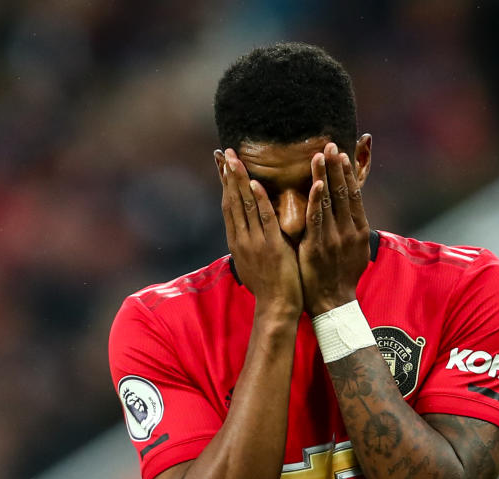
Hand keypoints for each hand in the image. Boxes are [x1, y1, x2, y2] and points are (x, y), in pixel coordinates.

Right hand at [218, 149, 302, 318]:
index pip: (228, 206)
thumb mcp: (254, 261)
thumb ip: (251, 242)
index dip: (225, 184)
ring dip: (239, 181)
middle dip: (228, 176)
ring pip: (244, 206)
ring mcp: (255, 243)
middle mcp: (241, 239)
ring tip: (234, 159)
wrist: (276, 307)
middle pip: (231, 201)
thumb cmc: (270, 287)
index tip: (222, 165)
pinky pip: (264, 219)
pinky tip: (255, 183)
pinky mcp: (271, 247)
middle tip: (225, 152)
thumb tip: (249, 230)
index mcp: (237, 241)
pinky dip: (258, 201)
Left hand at [298, 142, 370, 315]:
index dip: (348, 174)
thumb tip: (353, 214)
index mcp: (358, 231)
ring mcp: (333, 238)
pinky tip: (315, 184)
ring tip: (320, 155)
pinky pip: (316, 219)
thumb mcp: (355, 252)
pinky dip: (316, 200)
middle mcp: (349, 231)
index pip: (354, 195)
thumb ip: (353, 231)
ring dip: (324, 176)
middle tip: (331, 144)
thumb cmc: (340, 278)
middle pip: (343, 192)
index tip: (343, 154)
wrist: (333, 304)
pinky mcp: (317, 246)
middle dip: (337, 167)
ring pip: (329, 201)